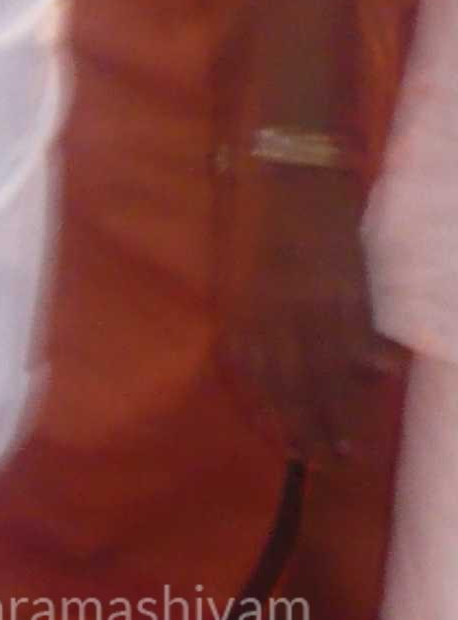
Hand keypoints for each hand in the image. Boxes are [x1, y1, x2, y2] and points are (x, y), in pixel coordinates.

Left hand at [222, 163, 396, 463]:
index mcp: (239, 302)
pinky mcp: (344, 274)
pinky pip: (356, 325)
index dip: (272, 413)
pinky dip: (367, 354)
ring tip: (353, 447)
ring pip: (327, 365)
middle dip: (309, 426)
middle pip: (293, 381)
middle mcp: (272, 306)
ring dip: (341, 409)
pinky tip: (379, 378)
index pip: (254, 374)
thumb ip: (251, 305)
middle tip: (328, 465)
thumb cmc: (253, 203)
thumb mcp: (239, 259)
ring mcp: (310, 293)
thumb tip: (272, 349)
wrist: (282, 154)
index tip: (289, 446)